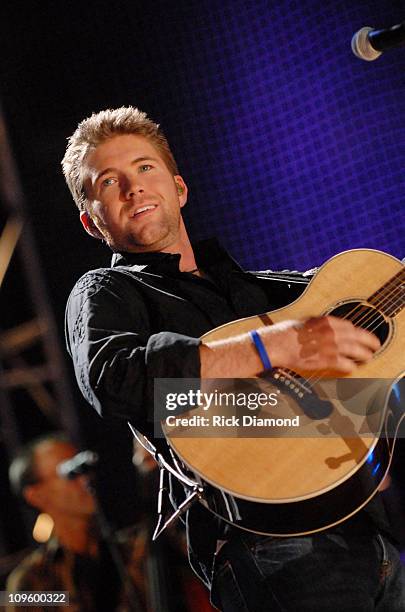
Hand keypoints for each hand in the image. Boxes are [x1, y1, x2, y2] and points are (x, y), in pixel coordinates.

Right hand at [263, 316, 380, 373]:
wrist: (278, 344)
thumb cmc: (287, 333)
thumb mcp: (305, 322)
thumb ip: (319, 324)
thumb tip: (327, 328)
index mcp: (326, 321)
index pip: (349, 325)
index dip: (358, 331)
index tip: (361, 334)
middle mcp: (331, 332)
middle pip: (357, 336)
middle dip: (369, 341)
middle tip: (375, 345)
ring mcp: (330, 346)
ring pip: (355, 350)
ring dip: (364, 354)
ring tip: (368, 357)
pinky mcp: (325, 360)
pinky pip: (344, 364)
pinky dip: (350, 366)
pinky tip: (352, 368)